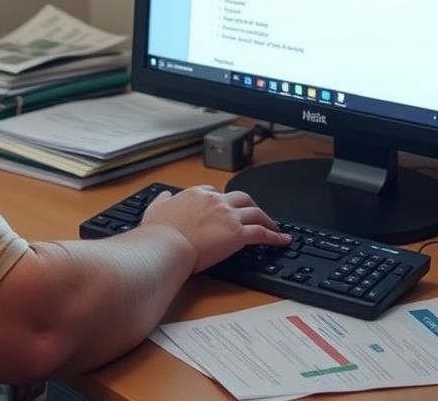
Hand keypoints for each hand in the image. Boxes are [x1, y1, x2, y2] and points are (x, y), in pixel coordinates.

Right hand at [140, 185, 290, 271]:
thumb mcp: (155, 210)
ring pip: (255, 212)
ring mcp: (228, 216)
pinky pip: (261, 233)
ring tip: (274, 227)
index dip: (222, 200)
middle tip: (255, 213)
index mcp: (196, 194)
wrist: (166, 245)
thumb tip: (165, 196)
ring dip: (267, 219)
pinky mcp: (237, 234)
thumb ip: (162, 201)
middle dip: (250, 204)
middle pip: (241, 197)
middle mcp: (215, 201)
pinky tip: (282, 240)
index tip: (225, 208)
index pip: (215, 192)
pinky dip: (275, 236)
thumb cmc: (158, 233)